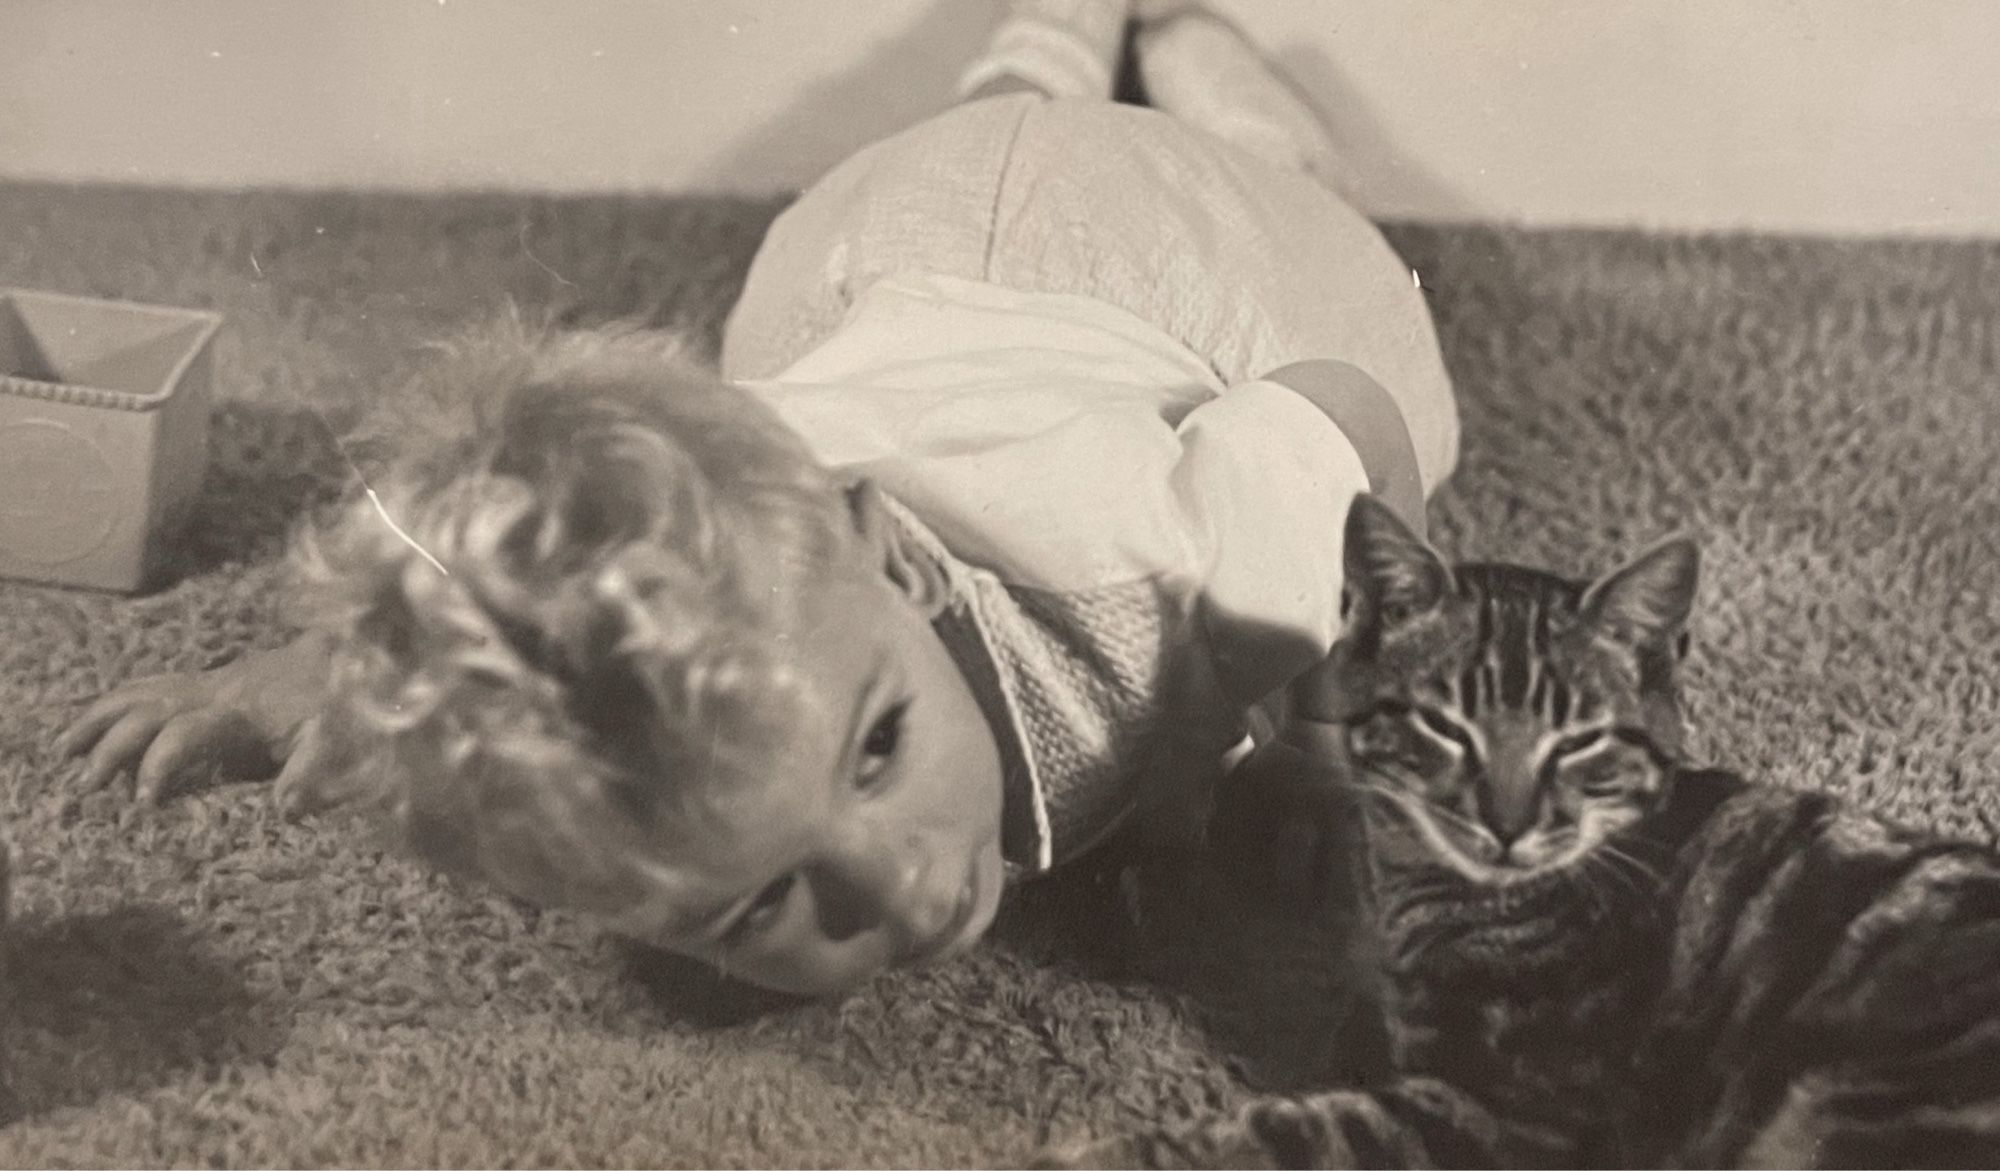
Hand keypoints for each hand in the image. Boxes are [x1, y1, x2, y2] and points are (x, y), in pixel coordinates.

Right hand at [56, 632, 337, 804]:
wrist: (353, 652)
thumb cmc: (343, 702)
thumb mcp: (337, 739)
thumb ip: (312, 771)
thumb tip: (285, 809)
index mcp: (240, 711)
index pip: (184, 733)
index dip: (159, 764)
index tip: (141, 802)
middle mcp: (215, 692)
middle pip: (147, 711)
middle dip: (112, 745)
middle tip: (85, 783)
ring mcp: (210, 682)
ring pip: (141, 692)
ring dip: (101, 718)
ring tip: (64, 748)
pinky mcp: (211, 679)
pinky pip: (154, 684)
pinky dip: (120, 700)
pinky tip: (97, 718)